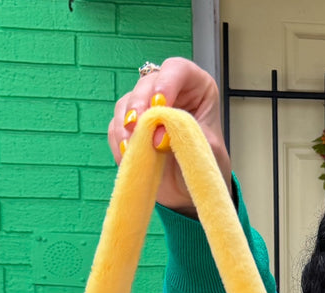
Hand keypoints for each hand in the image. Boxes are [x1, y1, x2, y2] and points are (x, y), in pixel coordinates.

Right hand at [107, 56, 231, 215]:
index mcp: (196, 87)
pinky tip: (128, 156)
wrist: (193, 190)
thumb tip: (158, 134)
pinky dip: (119, 142)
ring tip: (131, 147)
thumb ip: (188, 136)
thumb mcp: (208, 149)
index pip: (178, 70)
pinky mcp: (131, 127)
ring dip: (125, 125)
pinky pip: (116, 127)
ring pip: (126, 103)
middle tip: (138, 127)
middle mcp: (169, 91)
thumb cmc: (207, 164)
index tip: (160, 104)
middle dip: (140, 105)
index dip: (166, 83)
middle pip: (146, 84)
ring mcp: (146, 108)